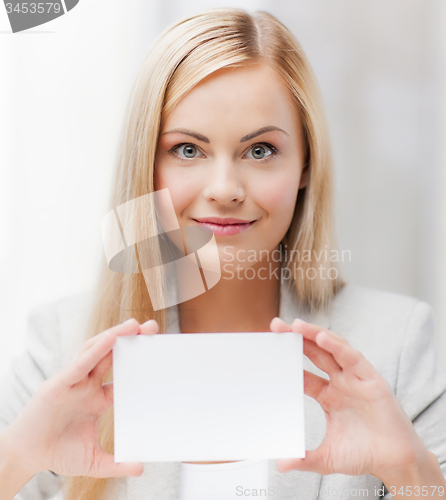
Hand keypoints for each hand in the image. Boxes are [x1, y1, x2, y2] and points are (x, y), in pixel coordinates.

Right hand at [3, 318, 159, 479]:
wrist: (26, 456)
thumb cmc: (57, 453)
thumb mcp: (93, 461)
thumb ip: (117, 464)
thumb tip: (141, 469)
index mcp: (98, 399)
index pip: (123, 376)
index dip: (140, 364)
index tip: (158, 354)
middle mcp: (87, 385)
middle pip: (113, 355)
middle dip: (131, 340)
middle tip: (153, 328)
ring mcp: (74, 382)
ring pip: (97, 351)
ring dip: (115, 336)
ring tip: (135, 325)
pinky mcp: (60, 383)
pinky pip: (81, 362)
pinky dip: (97, 349)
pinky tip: (112, 337)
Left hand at [270, 317, 428, 480]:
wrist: (396, 463)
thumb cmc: (364, 454)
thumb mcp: (327, 457)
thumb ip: (304, 458)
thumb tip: (281, 465)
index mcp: (327, 395)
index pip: (303, 371)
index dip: (288, 359)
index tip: (270, 349)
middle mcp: (340, 382)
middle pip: (315, 352)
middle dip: (297, 337)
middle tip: (276, 325)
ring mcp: (355, 379)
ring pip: (332, 349)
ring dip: (315, 334)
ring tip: (297, 325)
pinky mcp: (371, 380)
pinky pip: (353, 358)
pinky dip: (337, 346)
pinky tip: (322, 337)